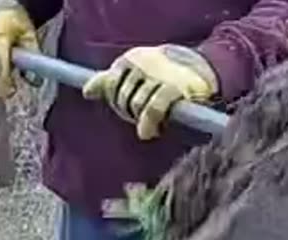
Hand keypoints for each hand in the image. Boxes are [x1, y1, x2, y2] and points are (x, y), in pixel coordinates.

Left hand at [82, 45, 219, 140]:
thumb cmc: (163, 73)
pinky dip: (148, 124)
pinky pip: (153, 110)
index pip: (111, 83)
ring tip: (148, 124)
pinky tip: (148, 133)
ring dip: (140, 119)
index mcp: (130, 58)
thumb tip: (86, 92)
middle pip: (123, 97)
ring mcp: (158, 76)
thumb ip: (110, 81)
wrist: (201, 67)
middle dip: (129, 112)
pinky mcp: (173, 89)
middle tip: (141, 117)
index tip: (127, 107)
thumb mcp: (135, 72)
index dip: (115, 100)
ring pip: (137, 105)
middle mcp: (142, 64)